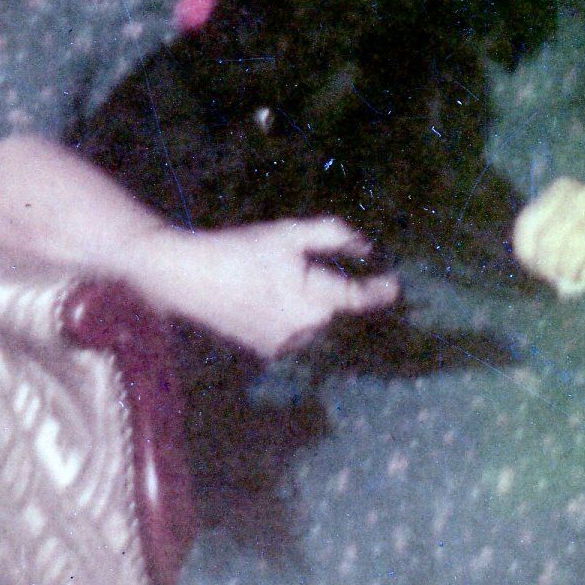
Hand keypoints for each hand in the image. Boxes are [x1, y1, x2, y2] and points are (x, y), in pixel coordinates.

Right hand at [124, 216, 400, 357]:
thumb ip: (332, 236)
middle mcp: (300, 330)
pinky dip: (293, 316)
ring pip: (314, 323)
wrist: (189, 277)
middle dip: (331, 290)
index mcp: (308, 300)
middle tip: (306, 268)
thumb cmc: (241, 248)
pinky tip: (267, 297)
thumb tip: (366, 247)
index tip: (396, 286)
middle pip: (332, 310)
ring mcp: (282, 345)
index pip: (355, 299)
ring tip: (273, 280)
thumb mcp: (288, 233)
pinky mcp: (266, 351)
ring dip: (311, 305)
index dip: (377, 292)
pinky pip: (294, 332)